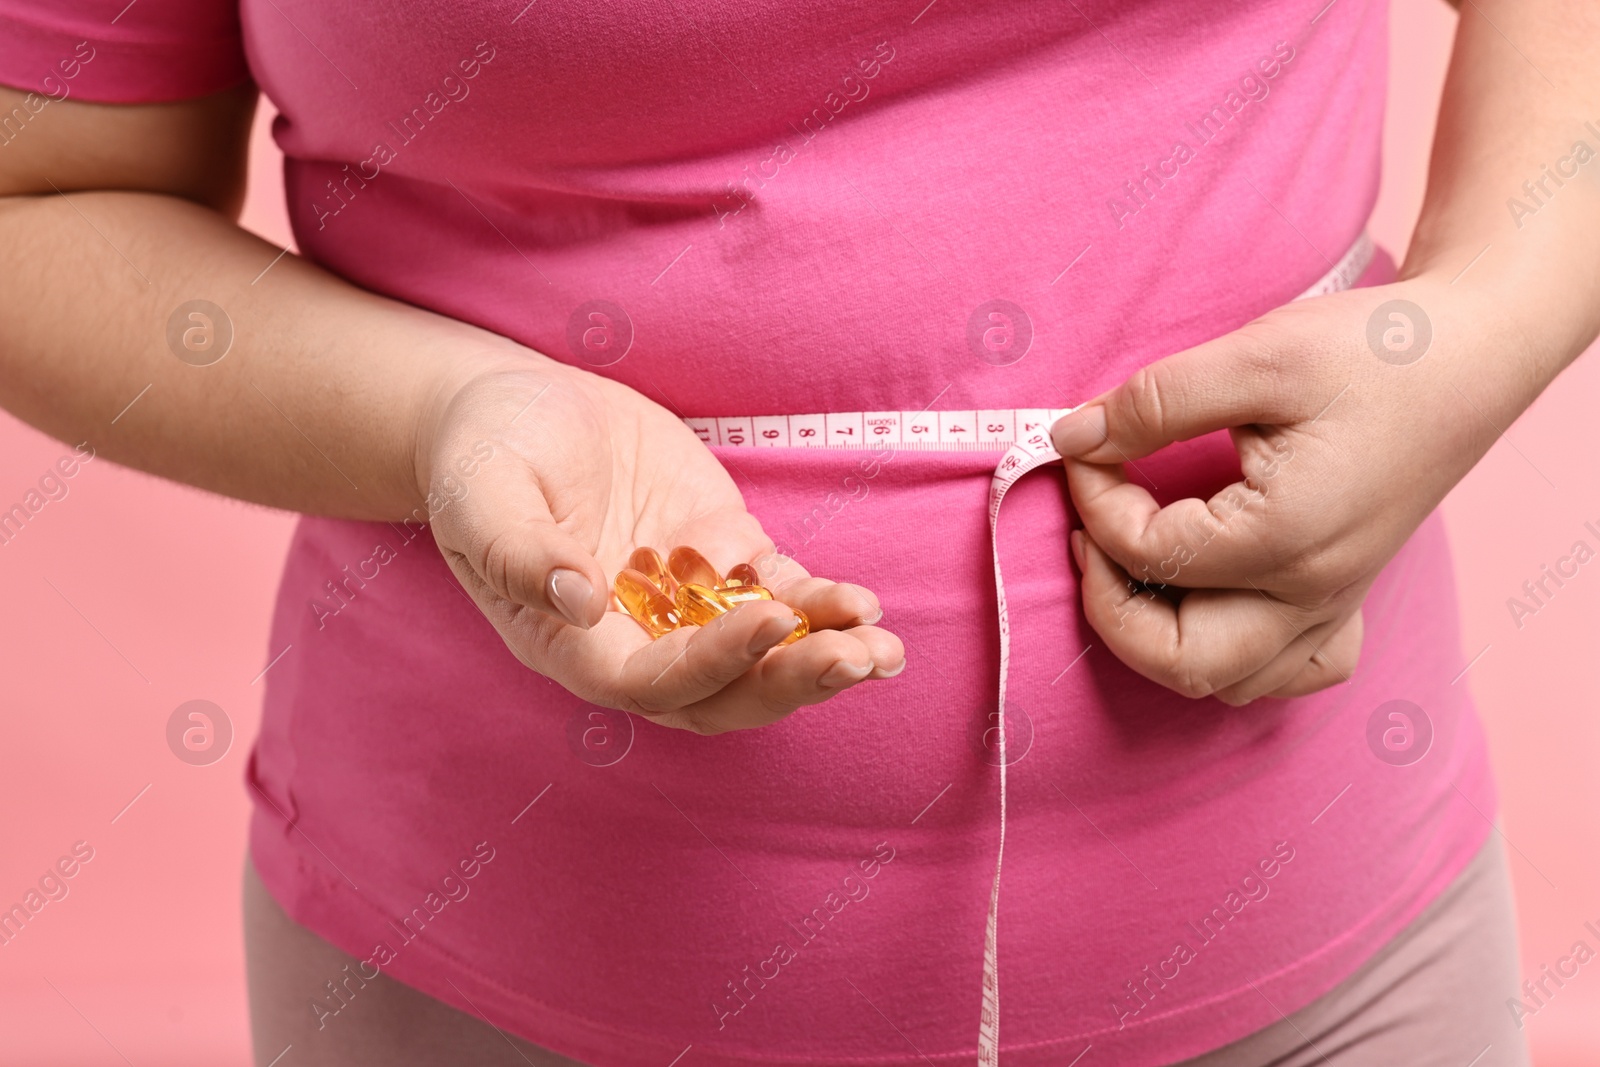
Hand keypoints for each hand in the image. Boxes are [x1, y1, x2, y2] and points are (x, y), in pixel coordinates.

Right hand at [414, 358, 903, 733]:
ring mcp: (683, 602)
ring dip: (821, 657)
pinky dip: (820, 605)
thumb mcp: (480, 491)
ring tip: (883, 649)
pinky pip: (778, 594)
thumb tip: (580, 602)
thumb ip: (517, 550)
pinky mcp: (719, 556)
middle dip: (789, 681)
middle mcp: (634, 639)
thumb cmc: (482, 452)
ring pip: (761, 656)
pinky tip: (864, 606)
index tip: (767, 618)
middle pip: (721, 692)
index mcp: (570, 642)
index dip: (713, 661)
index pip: (652, 681)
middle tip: (854, 659)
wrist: (514, 409)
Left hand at [1050, 275, 1539, 705]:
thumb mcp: (1258, 354)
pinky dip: (1232, 655)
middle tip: (1086, 532)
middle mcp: (1312, 592)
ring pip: (1224, 680)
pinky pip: (1283, 671)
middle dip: (1108, 604)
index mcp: (1285, 538)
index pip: (1148, 551)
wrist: (1472, 355)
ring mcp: (1333, 605)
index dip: (1094, 499)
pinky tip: (1209, 597)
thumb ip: (1155, 402)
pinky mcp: (1344, 599)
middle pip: (1176, 658)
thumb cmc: (1375, 351)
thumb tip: (1072, 440)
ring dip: (1158, 636)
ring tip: (1133, 560)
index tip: (1084, 445)